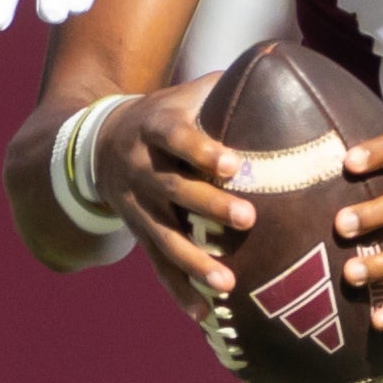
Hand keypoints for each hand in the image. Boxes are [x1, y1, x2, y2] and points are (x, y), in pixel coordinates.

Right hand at [94, 78, 248, 311]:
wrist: (98, 144)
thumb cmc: (161, 116)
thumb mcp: (182, 95)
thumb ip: (226, 86)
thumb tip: (284, 64)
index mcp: (154, 129)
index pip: (177, 137)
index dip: (203, 150)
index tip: (235, 164)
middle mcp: (141, 169)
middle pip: (174, 191)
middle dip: (210, 206)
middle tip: (249, 219)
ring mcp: (137, 207)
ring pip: (164, 237)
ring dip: (194, 262)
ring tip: (226, 283)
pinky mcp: (138, 234)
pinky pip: (157, 267)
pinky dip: (179, 293)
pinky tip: (204, 318)